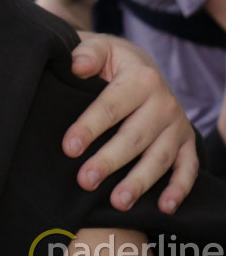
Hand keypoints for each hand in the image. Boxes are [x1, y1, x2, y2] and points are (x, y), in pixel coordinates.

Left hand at [64, 33, 196, 213]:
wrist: (140, 66)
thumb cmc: (110, 61)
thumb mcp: (98, 48)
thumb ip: (86, 54)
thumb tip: (78, 65)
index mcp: (141, 78)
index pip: (111, 107)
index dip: (89, 128)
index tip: (68, 148)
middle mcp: (164, 102)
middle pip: (135, 137)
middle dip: (110, 161)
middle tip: (85, 180)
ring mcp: (178, 125)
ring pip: (160, 157)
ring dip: (140, 181)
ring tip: (118, 201)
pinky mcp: (186, 142)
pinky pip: (187, 168)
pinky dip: (178, 189)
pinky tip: (163, 207)